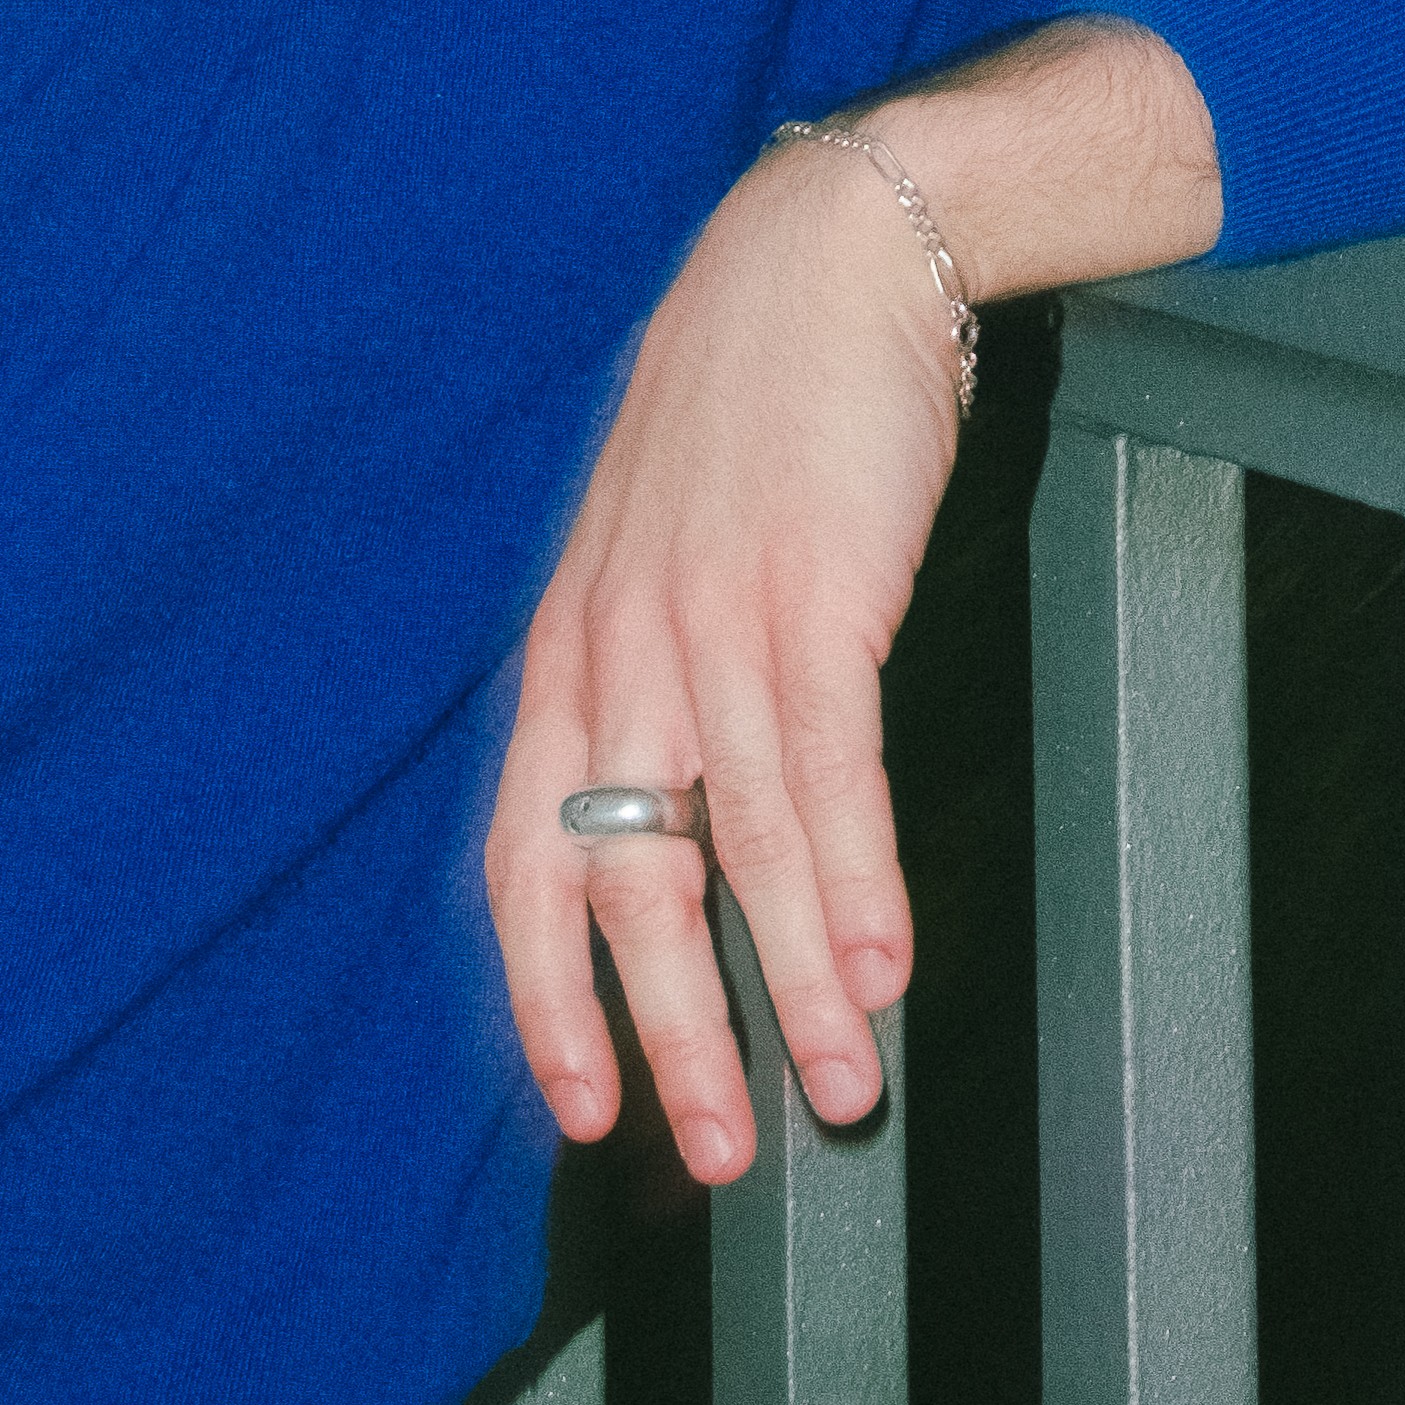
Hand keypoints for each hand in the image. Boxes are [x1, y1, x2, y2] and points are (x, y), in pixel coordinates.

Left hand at [486, 19, 1220, 1178]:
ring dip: (793, 985)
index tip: (586, 1110)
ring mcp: (705, 618)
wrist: (821, 254)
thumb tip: (698, 840)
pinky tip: (881, 955)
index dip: (548, 994)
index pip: (523, 858)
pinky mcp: (808, 589)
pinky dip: (851, 872)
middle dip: (671, 1031)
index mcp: (567, 653)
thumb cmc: (751, 419)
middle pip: (620, 878)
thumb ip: (655, 686)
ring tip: (842, 1086)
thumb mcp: (662, 556)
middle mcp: (614, 649)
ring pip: (734, 841)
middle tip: (719, 1150)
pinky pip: (822, 760)